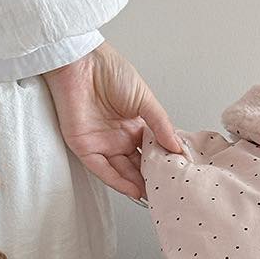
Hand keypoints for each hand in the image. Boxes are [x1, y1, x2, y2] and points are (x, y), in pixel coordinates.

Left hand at [43, 41, 181, 198]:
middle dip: (151, 179)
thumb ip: (161, 125)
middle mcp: (119, 136)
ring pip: (122, 171)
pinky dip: (117, 181)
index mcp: (135, 125)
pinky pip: (102, 169)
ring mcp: (102, 143)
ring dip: (136, 185)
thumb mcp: (146, 99)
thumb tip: (178, 147)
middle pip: (138, 164)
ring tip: (153, 196)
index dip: (164, 163)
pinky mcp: (84, 147)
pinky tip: (133, 190)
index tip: (178, 174)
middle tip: (167, 191)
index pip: (152, 150)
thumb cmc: (110, 71)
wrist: (80, 62)